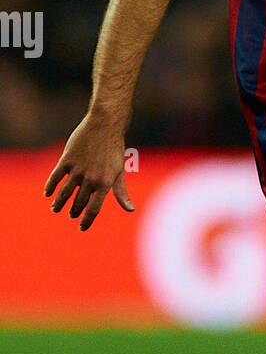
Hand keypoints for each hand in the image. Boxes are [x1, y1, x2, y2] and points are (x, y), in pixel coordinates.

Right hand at [44, 115, 135, 230]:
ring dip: (59, 203)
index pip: (93, 208)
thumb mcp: (119, 172)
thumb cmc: (114, 149)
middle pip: (78, 202)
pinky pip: (55, 177)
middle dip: (74, 211)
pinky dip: (50, 186)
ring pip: (64, 192)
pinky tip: (47, 193)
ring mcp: (77, 169)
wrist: (105, 125)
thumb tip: (130, 209)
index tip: (82, 227)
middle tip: (71, 214)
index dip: (87, 220)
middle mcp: (90, 179)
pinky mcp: (67, 159)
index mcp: (104, 184)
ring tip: (56, 208)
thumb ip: (121, 192)